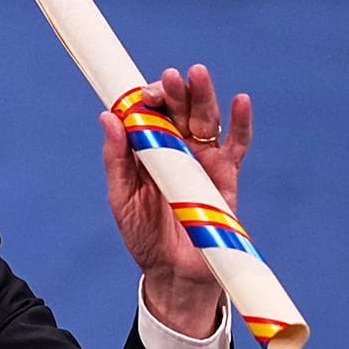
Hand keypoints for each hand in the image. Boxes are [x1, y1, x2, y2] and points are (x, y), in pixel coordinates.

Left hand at [99, 64, 251, 337]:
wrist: (173, 272)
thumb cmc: (143, 235)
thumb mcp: (121, 197)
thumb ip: (116, 159)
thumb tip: (107, 117)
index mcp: (148, 150)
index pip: (149, 114)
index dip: (147, 98)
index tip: (142, 92)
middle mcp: (177, 149)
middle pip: (178, 111)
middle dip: (174, 92)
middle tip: (168, 79)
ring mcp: (203, 160)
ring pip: (206, 120)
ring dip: (203, 97)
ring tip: (197, 76)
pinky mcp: (227, 175)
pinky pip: (236, 145)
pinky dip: (240, 123)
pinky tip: (240, 101)